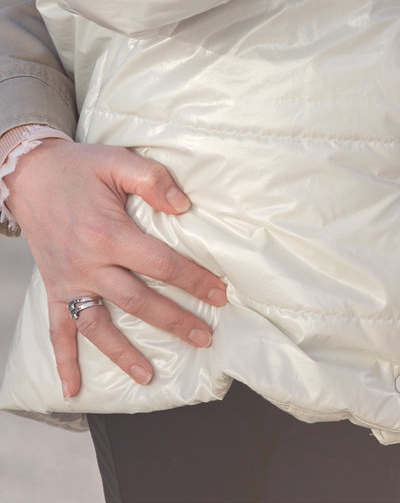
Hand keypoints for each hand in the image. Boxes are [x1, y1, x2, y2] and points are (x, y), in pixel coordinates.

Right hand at [6, 138, 227, 397]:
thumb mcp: (117, 161)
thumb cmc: (79, 167)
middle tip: (205, 336)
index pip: (161, 264)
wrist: (29, 175)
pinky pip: (57, 330)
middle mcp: (88, 264)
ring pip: (99, 325)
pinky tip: (72, 389)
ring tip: (147, 376)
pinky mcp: (54, 288)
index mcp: (108, 233)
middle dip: (174, 320)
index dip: (193, 279)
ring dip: (123, 353)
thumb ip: (153, 179)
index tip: (219, 292)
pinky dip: (64, 361)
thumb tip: (183, 206)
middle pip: (138, 301)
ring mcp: (69, 281)